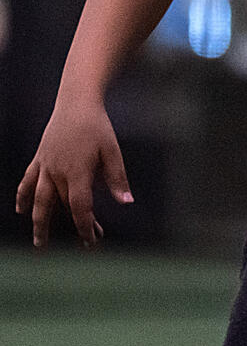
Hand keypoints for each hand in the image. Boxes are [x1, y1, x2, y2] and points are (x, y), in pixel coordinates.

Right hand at [15, 99, 132, 250]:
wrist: (76, 103)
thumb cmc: (97, 126)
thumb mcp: (112, 151)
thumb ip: (117, 178)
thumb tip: (127, 202)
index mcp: (77, 172)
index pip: (80, 207)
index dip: (86, 226)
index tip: (92, 240)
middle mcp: (57, 172)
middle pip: (65, 206)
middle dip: (77, 224)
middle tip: (88, 241)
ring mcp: (45, 166)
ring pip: (40, 200)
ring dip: (39, 222)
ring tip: (40, 242)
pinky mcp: (39, 159)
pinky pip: (27, 181)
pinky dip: (23, 196)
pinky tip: (21, 209)